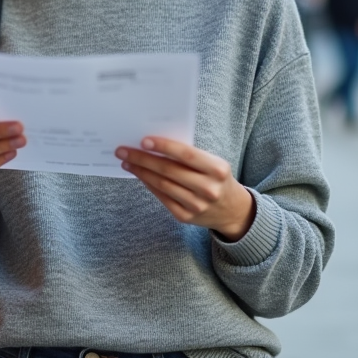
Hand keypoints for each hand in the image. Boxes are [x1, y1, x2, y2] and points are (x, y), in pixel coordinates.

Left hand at [116, 137, 254, 240]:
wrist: (233, 211)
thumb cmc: (218, 179)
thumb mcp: (214, 163)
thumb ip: (190, 156)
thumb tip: (155, 144)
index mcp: (217, 170)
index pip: (186, 155)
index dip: (164, 147)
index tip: (144, 140)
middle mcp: (208, 188)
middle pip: (169, 170)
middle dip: (143, 159)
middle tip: (124, 151)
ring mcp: (196, 205)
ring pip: (162, 185)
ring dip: (141, 172)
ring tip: (127, 162)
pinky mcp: (185, 216)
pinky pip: (162, 197)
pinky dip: (148, 184)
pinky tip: (140, 175)